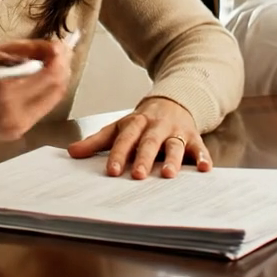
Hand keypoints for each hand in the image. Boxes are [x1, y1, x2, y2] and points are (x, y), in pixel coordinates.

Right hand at [0, 39, 70, 138]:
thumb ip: (18, 50)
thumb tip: (47, 46)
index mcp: (5, 91)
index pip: (50, 75)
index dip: (60, 57)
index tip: (59, 43)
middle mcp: (16, 113)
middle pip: (57, 88)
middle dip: (63, 66)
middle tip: (60, 50)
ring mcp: (19, 126)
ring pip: (54, 99)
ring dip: (58, 78)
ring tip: (53, 62)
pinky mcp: (19, 132)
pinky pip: (43, 108)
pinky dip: (47, 91)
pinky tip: (43, 78)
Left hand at [68, 96, 211, 179]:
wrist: (173, 101)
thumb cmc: (142, 122)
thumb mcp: (119, 127)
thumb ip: (96, 141)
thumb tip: (71, 152)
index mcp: (135, 123)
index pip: (125, 139)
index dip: (119, 154)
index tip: (112, 171)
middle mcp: (156, 126)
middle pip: (149, 142)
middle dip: (144, 158)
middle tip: (138, 175)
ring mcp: (176, 131)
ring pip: (174, 145)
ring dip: (173, 159)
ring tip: (169, 174)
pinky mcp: (193, 136)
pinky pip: (199, 147)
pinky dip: (203, 157)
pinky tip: (205, 169)